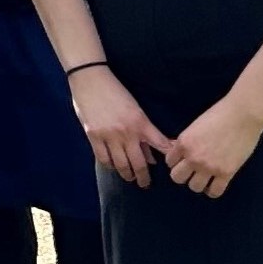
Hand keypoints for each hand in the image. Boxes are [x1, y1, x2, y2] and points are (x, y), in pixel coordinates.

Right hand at [69, 66, 171, 187]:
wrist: (91, 79)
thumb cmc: (115, 92)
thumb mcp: (135, 110)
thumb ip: (144, 132)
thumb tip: (150, 155)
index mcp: (140, 123)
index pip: (160, 146)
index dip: (167, 159)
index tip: (171, 169)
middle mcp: (126, 132)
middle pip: (138, 163)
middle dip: (143, 177)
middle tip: (145, 184)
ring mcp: (108, 135)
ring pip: (120, 164)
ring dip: (126, 174)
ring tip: (129, 178)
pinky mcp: (93, 135)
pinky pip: (103, 158)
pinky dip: (109, 166)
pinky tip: (112, 167)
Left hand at [167, 97, 262, 198]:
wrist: (242, 116)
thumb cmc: (218, 115)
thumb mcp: (194, 127)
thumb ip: (186, 142)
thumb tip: (179, 150)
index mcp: (183, 143)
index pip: (169, 162)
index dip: (176, 162)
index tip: (184, 160)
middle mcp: (192, 157)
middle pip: (177, 178)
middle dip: (183, 175)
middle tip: (192, 171)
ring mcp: (209, 167)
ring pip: (194, 187)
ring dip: (198, 183)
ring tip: (205, 178)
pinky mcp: (226, 173)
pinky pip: (215, 192)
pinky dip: (213, 191)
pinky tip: (215, 184)